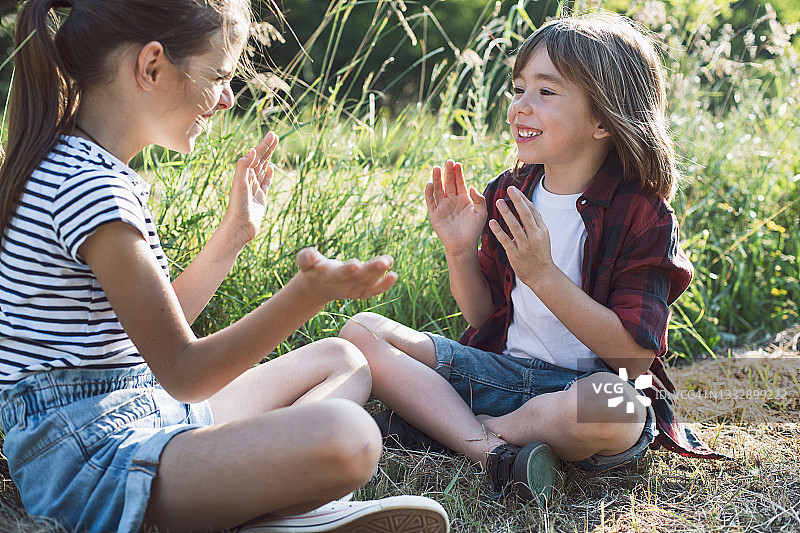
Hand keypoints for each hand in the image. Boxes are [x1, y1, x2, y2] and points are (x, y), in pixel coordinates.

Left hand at [222, 132, 278, 247]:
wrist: (239, 227)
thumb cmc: (238, 207)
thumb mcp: (239, 184)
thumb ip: (243, 166)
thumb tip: (251, 150)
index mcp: (244, 174)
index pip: (255, 155)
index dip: (264, 145)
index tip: (272, 134)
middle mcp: (248, 179)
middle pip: (259, 159)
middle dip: (267, 147)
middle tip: (275, 136)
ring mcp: (255, 188)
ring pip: (262, 168)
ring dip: (268, 157)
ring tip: (274, 147)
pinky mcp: (260, 198)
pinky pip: (265, 183)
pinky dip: (268, 174)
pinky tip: (270, 168)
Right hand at [294, 247, 397, 302]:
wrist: (316, 287)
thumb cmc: (312, 268)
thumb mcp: (304, 261)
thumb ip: (305, 258)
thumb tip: (308, 256)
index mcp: (328, 276)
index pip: (339, 274)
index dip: (347, 270)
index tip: (356, 264)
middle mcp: (343, 285)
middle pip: (358, 278)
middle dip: (371, 270)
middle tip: (384, 261)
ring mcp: (353, 290)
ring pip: (368, 283)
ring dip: (380, 274)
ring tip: (389, 261)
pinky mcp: (361, 292)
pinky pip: (374, 290)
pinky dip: (384, 285)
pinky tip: (394, 276)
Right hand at [425, 160, 486, 256]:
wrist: (463, 245)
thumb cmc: (474, 230)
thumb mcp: (481, 213)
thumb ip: (479, 199)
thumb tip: (472, 187)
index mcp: (463, 198)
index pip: (459, 183)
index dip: (458, 174)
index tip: (457, 164)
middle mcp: (452, 200)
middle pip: (448, 183)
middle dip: (448, 173)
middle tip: (448, 162)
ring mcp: (442, 206)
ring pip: (438, 189)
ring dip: (437, 179)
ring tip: (436, 168)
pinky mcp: (434, 214)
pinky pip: (430, 201)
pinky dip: (429, 193)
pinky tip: (430, 184)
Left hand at [488, 186, 554, 287]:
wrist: (542, 275)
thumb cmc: (540, 254)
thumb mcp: (542, 237)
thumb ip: (535, 223)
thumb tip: (526, 206)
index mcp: (542, 230)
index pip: (532, 211)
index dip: (523, 199)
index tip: (514, 190)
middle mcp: (535, 236)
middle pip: (526, 215)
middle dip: (517, 201)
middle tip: (509, 189)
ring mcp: (526, 246)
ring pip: (515, 226)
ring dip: (506, 213)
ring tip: (498, 201)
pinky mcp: (516, 255)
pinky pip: (506, 241)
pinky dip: (498, 231)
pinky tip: (491, 222)